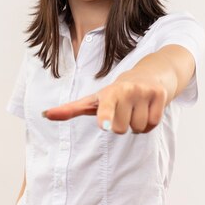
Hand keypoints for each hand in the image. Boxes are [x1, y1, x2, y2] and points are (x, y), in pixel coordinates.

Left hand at [41, 71, 167, 133]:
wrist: (149, 74)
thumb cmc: (115, 93)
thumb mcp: (93, 100)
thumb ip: (70, 109)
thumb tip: (44, 115)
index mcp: (108, 92)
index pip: (105, 107)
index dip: (105, 116)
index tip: (105, 125)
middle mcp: (126, 90)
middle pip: (120, 129)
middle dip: (121, 125)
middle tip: (122, 111)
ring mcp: (144, 92)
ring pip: (138, 128)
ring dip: (136, 124)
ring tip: (134, 109)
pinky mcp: (160, 95)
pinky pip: (152, 124)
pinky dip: (148, 122)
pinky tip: (145, 109)